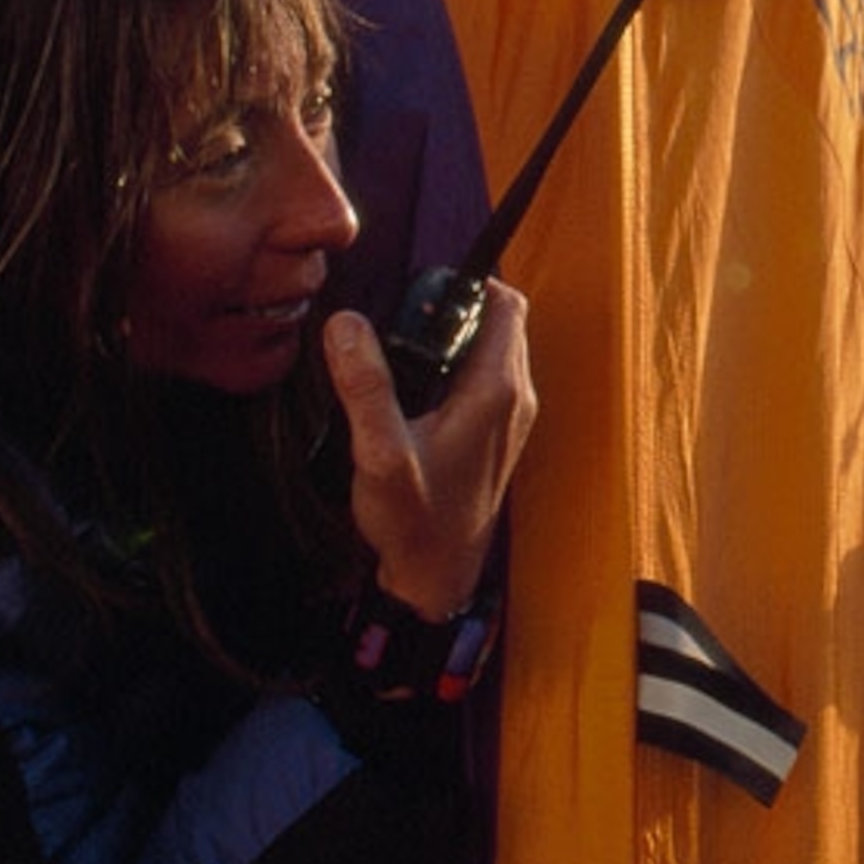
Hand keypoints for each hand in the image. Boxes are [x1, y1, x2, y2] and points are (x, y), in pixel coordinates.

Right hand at [322, 281, 537, 621]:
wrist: (437, 579)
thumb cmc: (415, 520)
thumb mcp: (380, 452)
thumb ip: (365, 386)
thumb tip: (346, 323)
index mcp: (497, 389)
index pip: (505, 304)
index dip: (468, 285)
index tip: (419, 293)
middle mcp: (516, 397)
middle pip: (501, 321)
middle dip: (457, 308)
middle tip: (402, 322)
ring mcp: (512, 418)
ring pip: (494, 349)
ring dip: (457, 338)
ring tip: (402, 354)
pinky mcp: (499, 435)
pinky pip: (487, 378)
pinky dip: (458, 367)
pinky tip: (415, 391)